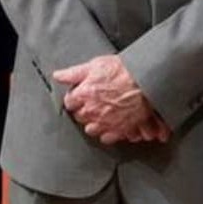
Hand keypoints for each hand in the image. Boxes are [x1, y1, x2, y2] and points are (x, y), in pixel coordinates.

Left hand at [53, 55, 170, 144]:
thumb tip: (58, 75)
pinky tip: (110, 123)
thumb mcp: (94, 65)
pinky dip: (106, 132)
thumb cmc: (122, 70)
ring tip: (100, 113)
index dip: (74, 97)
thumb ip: (73, 73)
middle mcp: (92, 111)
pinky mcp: (118, 130)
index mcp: (83, 95)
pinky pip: (106, 138)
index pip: (69, 102)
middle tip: (91, 101)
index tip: (79, 94)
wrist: (144, 81)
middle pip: (79, 117)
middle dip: (82, 110)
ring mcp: (105, 122)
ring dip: (93, 122)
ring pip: (90, 129)